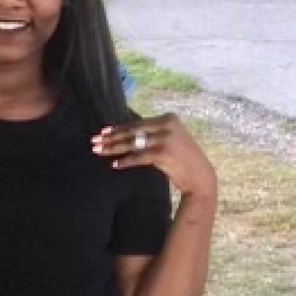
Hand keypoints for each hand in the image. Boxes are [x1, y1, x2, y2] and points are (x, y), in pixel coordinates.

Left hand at [91, 113, 216, 198]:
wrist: (200, 177)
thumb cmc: (184, 160)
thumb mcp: (171, 139)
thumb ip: (153, 133)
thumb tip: (125, 133)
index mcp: (169, 118)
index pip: (138, 123)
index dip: (119, 128)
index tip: (103, 132)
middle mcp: (167, 125)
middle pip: (133, 132)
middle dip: (111, 137)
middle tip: (94, 141)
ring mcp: (165, 139)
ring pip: (132, 143)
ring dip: (113, 148)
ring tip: (98, 151)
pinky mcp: (163, 153)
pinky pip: (138, 157)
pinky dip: (125, 161)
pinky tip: (114, 165)